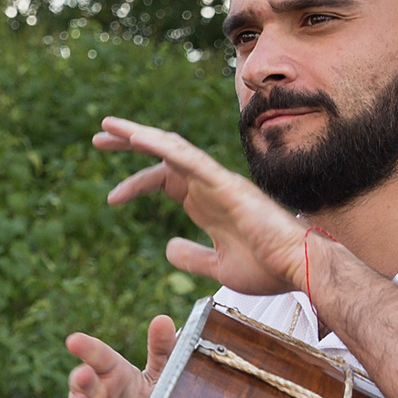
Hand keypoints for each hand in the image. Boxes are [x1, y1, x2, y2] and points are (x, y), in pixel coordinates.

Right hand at [49, 318, 176, 397]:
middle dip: (82, 377)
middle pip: (82, 380)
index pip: (98, 356)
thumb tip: (165, 320)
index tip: (74, 340)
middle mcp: (94, 394)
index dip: (87, 348)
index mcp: (112, 374)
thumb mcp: (157, 380)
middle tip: (87, 373)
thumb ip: (162, 351)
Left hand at [94, 116, 307, 296]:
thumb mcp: (217, 267)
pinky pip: (190, 159)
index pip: (163, 180)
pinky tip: (139, 139)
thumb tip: (168, 248)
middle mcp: (209, 185)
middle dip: (129, 143)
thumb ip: (192, 257)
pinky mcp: (227, 185)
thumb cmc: (268, 268)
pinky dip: (164, 147)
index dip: (135, 184)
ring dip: (139, 135)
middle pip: (163, 155)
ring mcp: (218, 182)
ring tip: (108, 127)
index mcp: (206, 201)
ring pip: (173, 148)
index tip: (111, 199)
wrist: (298, 270)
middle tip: (99, 137)